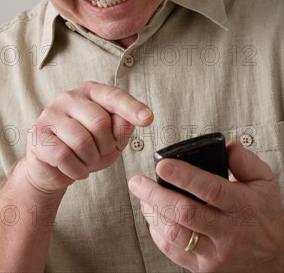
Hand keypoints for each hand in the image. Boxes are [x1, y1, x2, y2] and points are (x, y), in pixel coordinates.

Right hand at [25, 80, 153, 194]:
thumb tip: (134, 118)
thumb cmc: (87, 148)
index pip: (114, 96)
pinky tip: (75, 169)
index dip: (132, 108)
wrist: (53, 168)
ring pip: (81, 141)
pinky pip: (64, 157)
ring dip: (90, 160)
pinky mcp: (37, 136)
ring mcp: (50, 114)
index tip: (148, 118)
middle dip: (106, 145)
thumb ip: (123, 126)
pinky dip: (76, 170)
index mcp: (90, 91)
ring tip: (86, 160)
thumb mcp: (112, 138)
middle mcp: (68, 97)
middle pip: (99, 122)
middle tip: (100, 152)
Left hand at [128, 141, 283, 271]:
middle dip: (155, 194)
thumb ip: (245, 161)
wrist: (276, 261)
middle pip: (184, 212)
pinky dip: (158, 233)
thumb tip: (227, 146)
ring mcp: (215, 253)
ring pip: (175, 234)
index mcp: (241, 206)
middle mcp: (227, 231)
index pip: (209, 189)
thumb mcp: (265, 183)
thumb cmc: (265, 216)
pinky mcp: (204, 269)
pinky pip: (173, 252)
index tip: (162, 164)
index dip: (183, 176)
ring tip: (142, 196)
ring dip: (152, 213)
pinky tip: (152, 217)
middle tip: (137, 181)